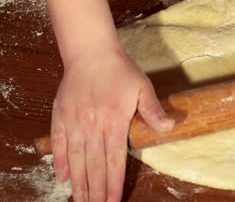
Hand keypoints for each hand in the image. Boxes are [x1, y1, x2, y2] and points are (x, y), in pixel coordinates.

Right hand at [51, 48, 174, 201]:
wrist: (92, 53)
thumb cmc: (120, 70)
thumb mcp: (142, 87)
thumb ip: (153, 109)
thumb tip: (169, 126)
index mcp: (114, 121)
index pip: (114, 160)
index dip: (114, 183)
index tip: (113, 201)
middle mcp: (93, 126)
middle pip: (94, 165)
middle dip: (96, 190)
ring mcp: (75, 121)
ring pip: (76, 158)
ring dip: (79, 182)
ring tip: (80, 200)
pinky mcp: (61, 115)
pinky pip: (59, 143)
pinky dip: (61, 161)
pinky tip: (63, 176)